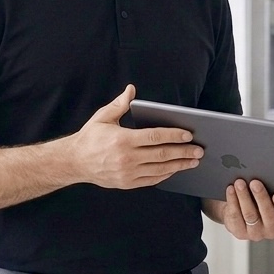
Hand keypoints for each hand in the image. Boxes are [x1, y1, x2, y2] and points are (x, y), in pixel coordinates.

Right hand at [71, 85, 202, 188]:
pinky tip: (176, 169)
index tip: (189, 134)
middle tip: (199, 149)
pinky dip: (166, 174)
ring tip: (193, 160)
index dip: (174, 135)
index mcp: (122, 139)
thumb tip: (131, 89)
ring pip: (160, 170)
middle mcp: (126, 158)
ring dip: (179, 165)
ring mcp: (127, 173)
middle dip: (184, 152)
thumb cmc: (90, 137)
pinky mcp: (127, 183)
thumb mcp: (103, 117)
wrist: (74, 162)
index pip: (154, 137)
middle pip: (162, 155)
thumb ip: (120, 104)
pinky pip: (152, 180)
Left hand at [219, 179, 273, 240]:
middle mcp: (272, 229)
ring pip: (250, 214)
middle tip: (255, 183)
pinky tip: (231, 190)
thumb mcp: (269, 195)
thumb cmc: (258, 200)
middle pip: (267, 214)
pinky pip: (235, 216)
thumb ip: (272, 188)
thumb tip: (266, 173)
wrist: (240, 211)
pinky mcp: (240, 233)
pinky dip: (232, 200)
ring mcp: (256, 233)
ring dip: (244, 196)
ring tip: (240, 183)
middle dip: (261, 196)